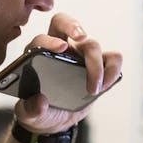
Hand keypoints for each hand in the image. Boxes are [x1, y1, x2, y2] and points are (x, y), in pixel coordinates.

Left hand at [13, 12, 122, 133]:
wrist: (55, 119)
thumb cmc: (38, 110)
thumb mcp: (28, 114)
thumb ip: (30, 110)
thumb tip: (40, 101)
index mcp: (38, 54)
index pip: (43, 38)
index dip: (50, 40)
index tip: (61, 48)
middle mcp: (60, 49)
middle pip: (66, 24)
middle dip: (74, 26)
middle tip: (81, 38)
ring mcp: (81, 55)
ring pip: (93, 45)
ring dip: (97, 65)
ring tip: (94, 89)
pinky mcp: (99, 66)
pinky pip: (113, 58)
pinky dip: (113, 69)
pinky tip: (105, 86)